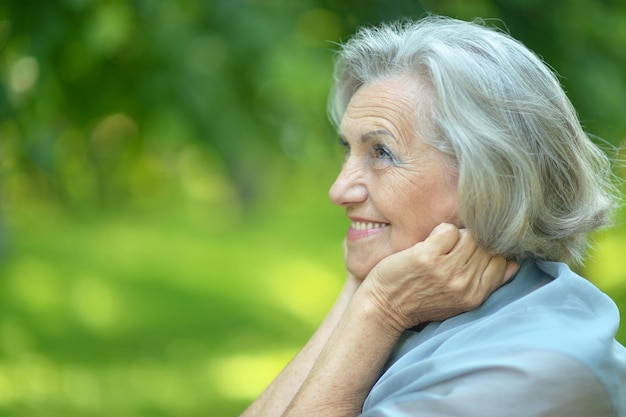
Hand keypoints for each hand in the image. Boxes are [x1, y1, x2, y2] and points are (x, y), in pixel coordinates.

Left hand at [358, 223, 517, 334]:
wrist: (384, 307)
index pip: (500, 260)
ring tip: (440, 248)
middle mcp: (464, 284)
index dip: (487, 250)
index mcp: (475, 295)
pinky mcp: (427, 257)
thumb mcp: (460, 301)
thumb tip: (514, 265)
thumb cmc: (421, 301)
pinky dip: (440, 232)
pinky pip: (448, 229)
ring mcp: (446, 270)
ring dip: (455, 236)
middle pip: (485, 245)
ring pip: (468, 236)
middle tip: (451, 249)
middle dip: (470, 242)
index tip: (470, 252)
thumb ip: (487, 283)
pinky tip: (429, 243)